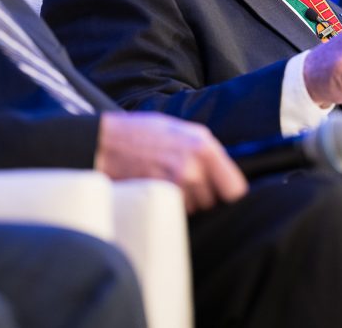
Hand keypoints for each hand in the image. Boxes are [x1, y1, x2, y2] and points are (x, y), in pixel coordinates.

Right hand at [96, 113, 247, 213]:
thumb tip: (225, 171)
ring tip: (167, 181)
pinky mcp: (158, 198)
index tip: (222, 192)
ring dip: (185, 201)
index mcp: (204, 147)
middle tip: (185, 181)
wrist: (106, 141)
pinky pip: (175, 211)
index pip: (235, 189)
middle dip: (202, 196)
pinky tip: (158, 189)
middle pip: (213, 202)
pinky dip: (170, 205)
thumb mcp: (183, 130)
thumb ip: (206, 149)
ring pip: (193, 208)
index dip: (229, 193)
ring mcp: (175, 185)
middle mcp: (194, 168)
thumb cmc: (144, 132)